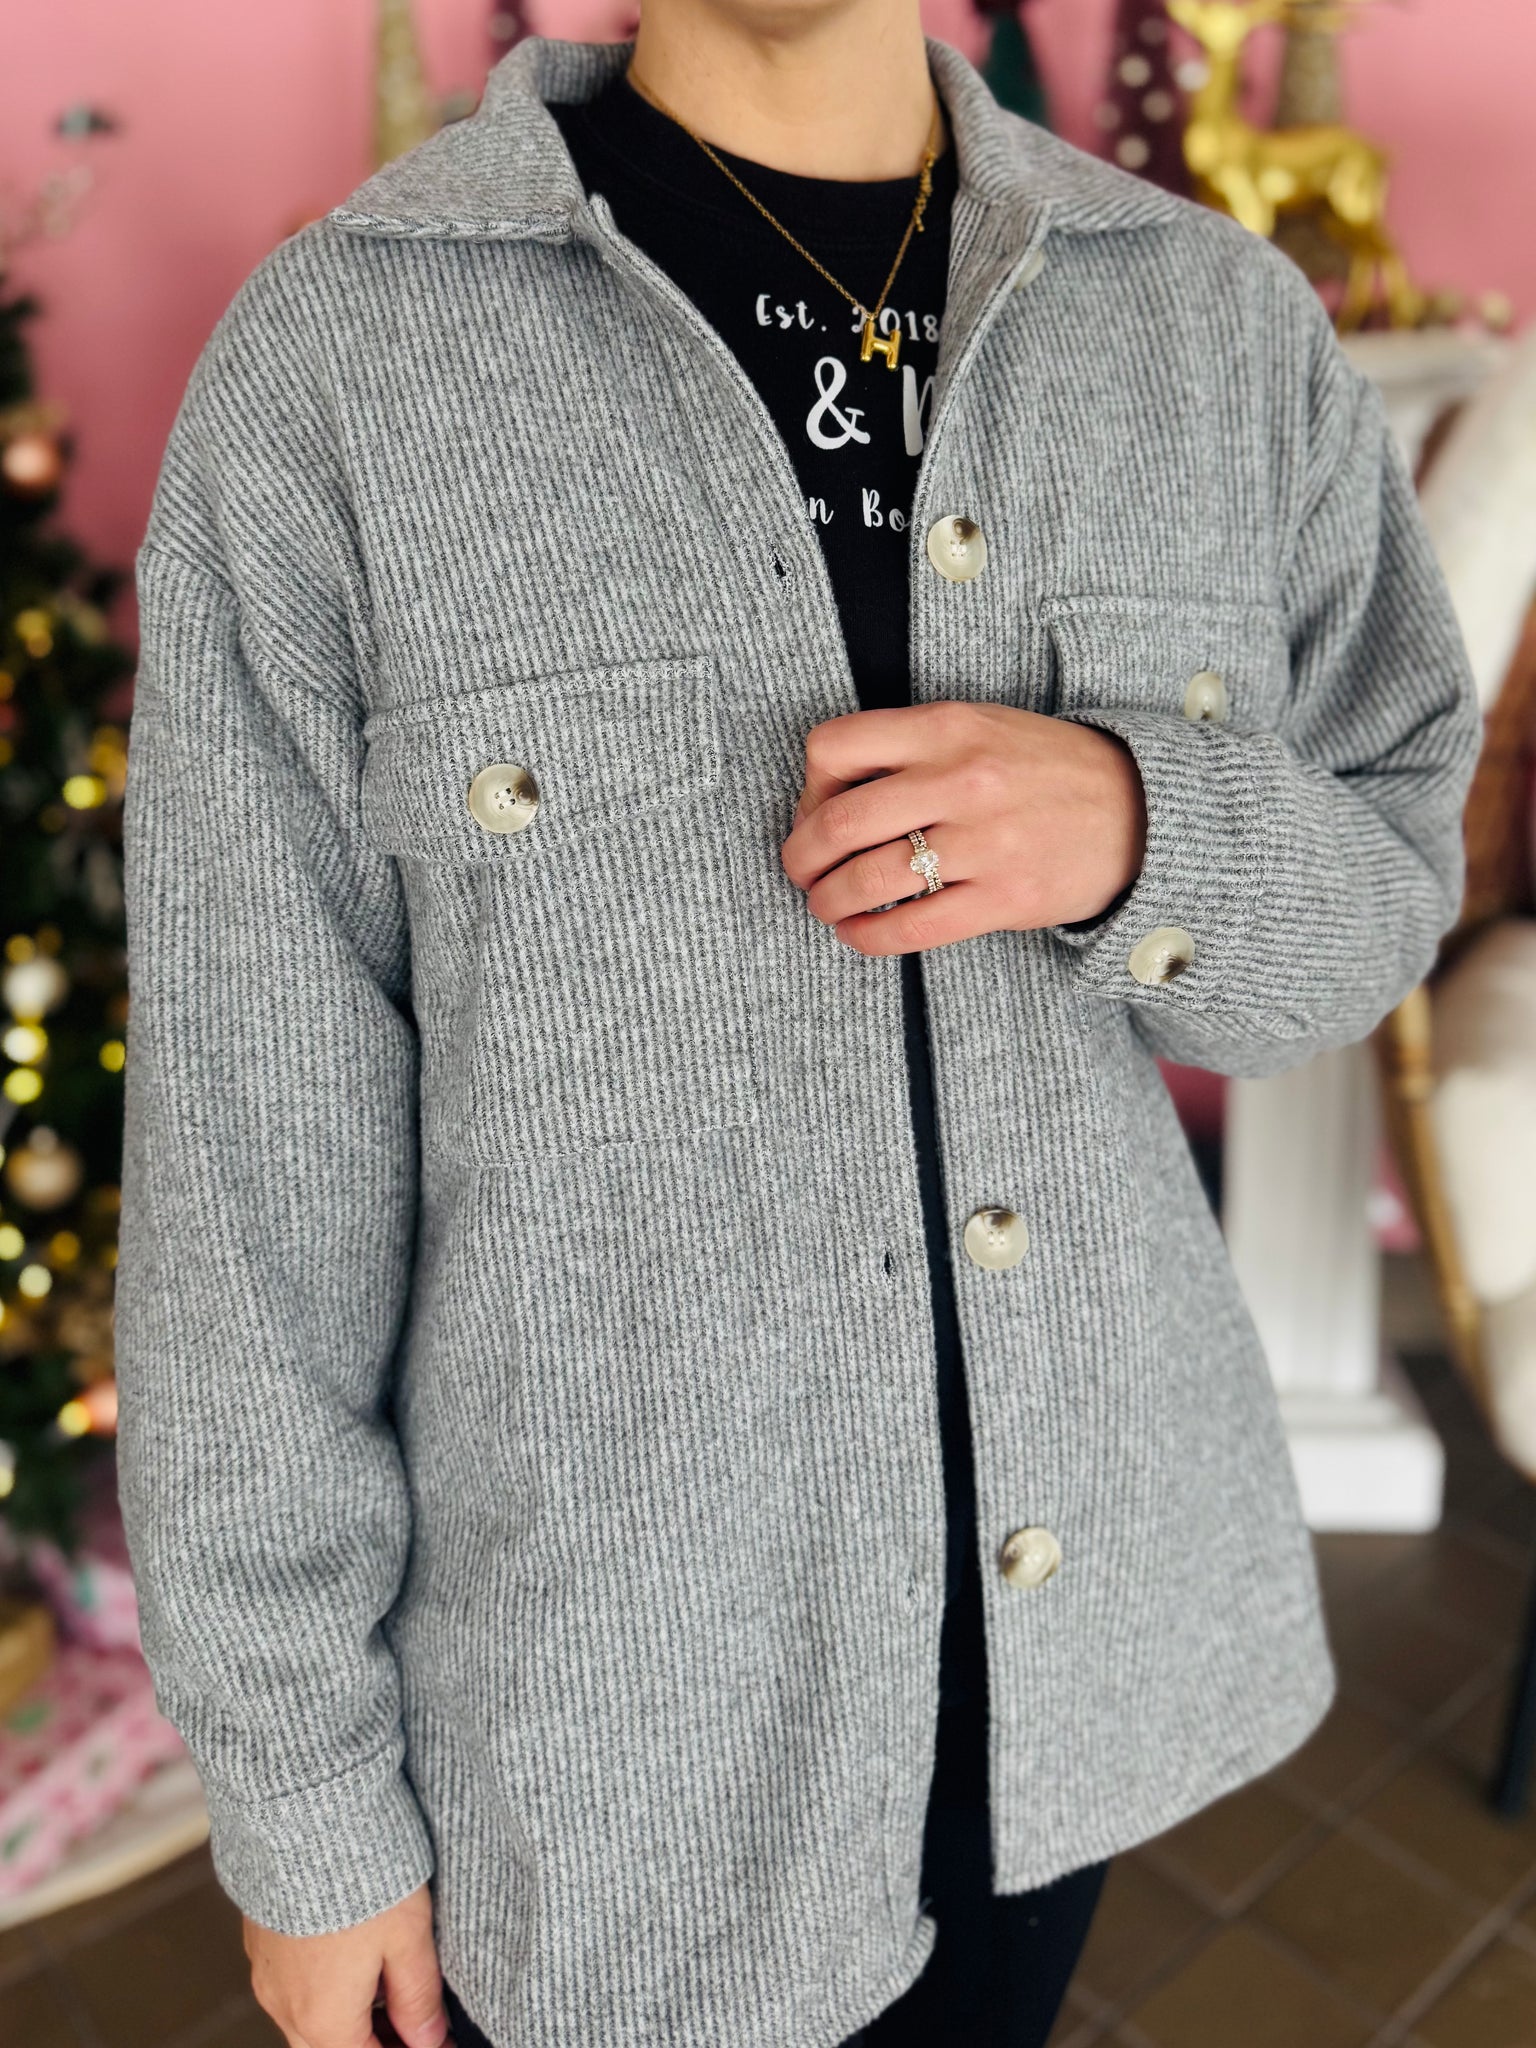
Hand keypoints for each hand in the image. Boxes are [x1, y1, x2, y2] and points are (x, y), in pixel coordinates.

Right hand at [244, 1883, 449, 2047]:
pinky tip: (356, 1953)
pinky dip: (325, 1985)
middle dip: (373, 2040)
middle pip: (331, 2045)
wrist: (303, 1812)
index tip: (438, 2039)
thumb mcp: (409, 1937)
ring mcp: (267, 1971)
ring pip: (308, 2018)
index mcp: (324, 2018)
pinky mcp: (261, 1937)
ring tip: (393, 1984)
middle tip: (416, 2021)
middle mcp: (286, 2004)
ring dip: (348, 2015)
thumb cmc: (360, 1872)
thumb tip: (429, 2041)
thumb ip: (418, 1997)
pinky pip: (292, 1983)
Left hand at [780, 700, 1146, 954]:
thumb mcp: (979, 727)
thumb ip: (909, 748)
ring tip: (825, 905)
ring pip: (868, 879)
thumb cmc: (1043, 770)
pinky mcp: (1004, 898)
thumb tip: (827, 796)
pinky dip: (869, 937)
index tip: (815, 809)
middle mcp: (962, 779)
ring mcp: (984, 842)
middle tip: (801, 870)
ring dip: (827, 900)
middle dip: (802, 856)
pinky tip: (859, 933)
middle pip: (839, 822)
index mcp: (948, 727)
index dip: (807, 785)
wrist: (1139, 809)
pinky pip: (912, 929)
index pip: (833, 747)